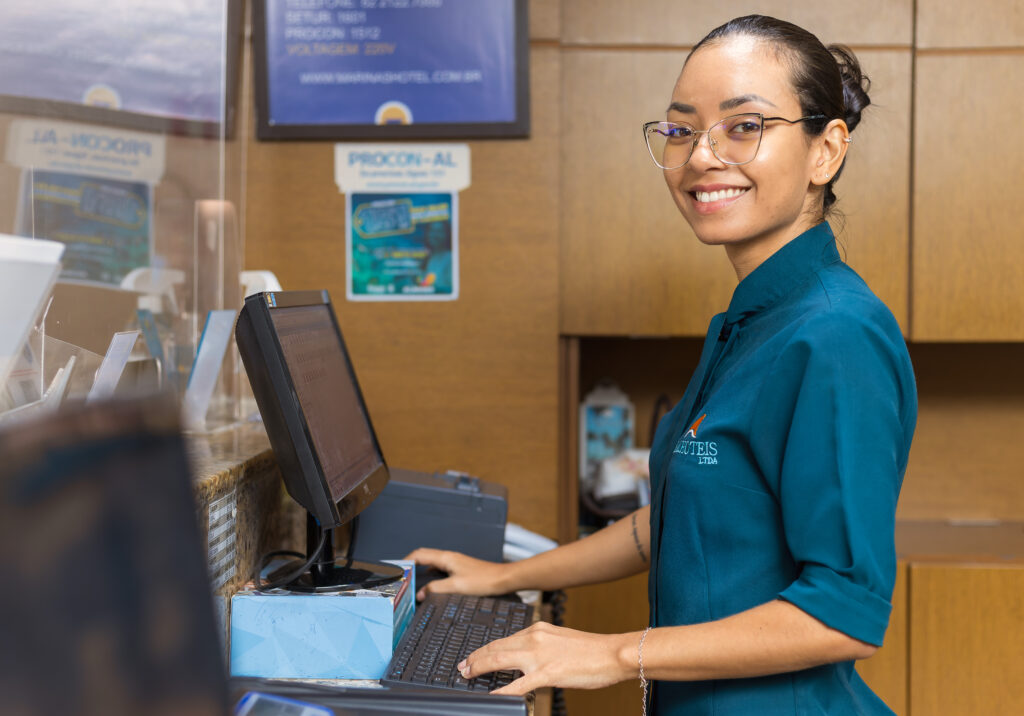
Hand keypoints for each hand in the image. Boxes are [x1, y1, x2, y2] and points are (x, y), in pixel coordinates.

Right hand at [403, 547, 512, 600]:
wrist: (502, 579)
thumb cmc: (483, 581)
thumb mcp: (456, 587)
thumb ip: (436, 589)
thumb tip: (421, 594)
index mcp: (446, 558)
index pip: (420, 554)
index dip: (406, 560)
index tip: (396, 568)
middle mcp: (449, 557)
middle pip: (424, 556)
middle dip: (411, 564)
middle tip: (401, 575)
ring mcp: (454, 562)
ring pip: (432, 562)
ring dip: (421, 569)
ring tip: (412, 580)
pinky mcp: (459, 568)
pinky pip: (440, 568)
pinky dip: (431, 574)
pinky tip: (430, 584)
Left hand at [457, 622, 636, 694]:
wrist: (612, 653)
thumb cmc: (591, 650)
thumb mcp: (559, 639)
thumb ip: (541, 646)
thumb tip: (526, 659)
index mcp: (537, 629)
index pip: (504, 639)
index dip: (485, 649)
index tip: (474, 656)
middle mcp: (534, 638)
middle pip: (495, 647)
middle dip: (476, 658)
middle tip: (463, 666)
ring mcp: (539, 656)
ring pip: (500, 660)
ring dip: (480, 668)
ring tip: (468, 675)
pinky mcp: (547, 673)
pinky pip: (518, 684)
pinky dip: (501, 690)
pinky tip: (492, 694)